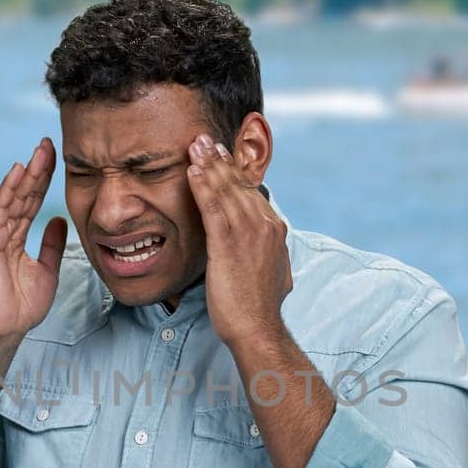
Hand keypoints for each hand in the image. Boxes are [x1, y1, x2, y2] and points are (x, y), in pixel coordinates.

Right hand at [0, 137, 67, 345]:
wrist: (4, 329)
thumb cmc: (21, 306)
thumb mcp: (47, 270)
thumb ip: (52, 245)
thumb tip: (59, 220)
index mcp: (17, 237)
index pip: (33, 202)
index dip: (45, 180)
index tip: (57, 158)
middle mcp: (4, 231)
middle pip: (24, 193)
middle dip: (38, 168)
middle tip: (50, 143)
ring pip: (13, 197)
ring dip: (27, 173)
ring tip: (40, 150)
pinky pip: (0, 210)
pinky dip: (9, 189)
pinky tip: (19, 170)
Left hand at [186, 132, 291, 347]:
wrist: (258, 328)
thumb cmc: (258, 307)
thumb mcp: (272, 272)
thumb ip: (268, 253)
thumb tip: (269, 250)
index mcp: (275, 230)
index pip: (251, 193)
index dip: (234, 173)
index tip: (221, 157)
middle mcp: (265, 225)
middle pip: (239, 185)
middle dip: (220, 160)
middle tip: (203, 140)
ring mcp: (248, 233)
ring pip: (226, 190)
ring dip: (209, 165)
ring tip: (194, 146)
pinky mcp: (228, 244)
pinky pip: (213, 207)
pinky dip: (203, 185)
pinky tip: (192, 170)